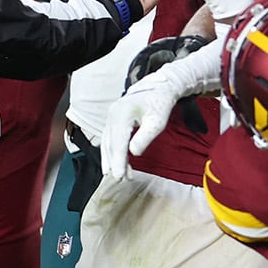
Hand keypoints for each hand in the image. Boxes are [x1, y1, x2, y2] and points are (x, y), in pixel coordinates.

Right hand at [100, 26, 219, 176]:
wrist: (159, 88)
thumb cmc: (160, 104)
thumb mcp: (157, 122)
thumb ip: (145, 137)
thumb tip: (134, 153)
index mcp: (122, 114)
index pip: (118, 142)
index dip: (118, 160)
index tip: (119, 176)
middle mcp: (112, 114)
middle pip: (110, 143)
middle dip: (114, 162)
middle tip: (120, 179)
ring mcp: (111, 116)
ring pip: (107, 142)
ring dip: (112, 159)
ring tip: (119, 175)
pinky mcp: (113, 120)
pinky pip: (109, 138)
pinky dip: (112, 151)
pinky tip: (117, 163)